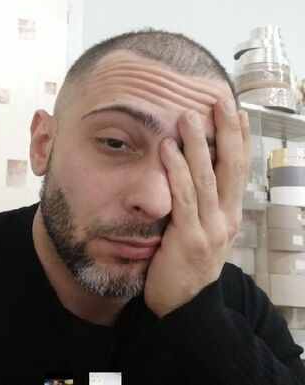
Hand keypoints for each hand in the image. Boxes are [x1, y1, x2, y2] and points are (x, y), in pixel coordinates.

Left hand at [144, 98, 250, 316]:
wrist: (182, 307)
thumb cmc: (184, 263)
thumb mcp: (201, 229)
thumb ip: (200, 202)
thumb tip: (192, 168)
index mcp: (230, 214)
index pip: (239, 169)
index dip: (240, 139)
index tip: (237, 111)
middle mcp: (227, 219)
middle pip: (231, 167)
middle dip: (227, 132)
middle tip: (221, 101)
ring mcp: (211, 229)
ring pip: (207, 178)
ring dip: (199, 144)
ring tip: (189, 115)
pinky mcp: (190, 239)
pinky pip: (184, 198)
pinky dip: (177, 170)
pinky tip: (168, 148)